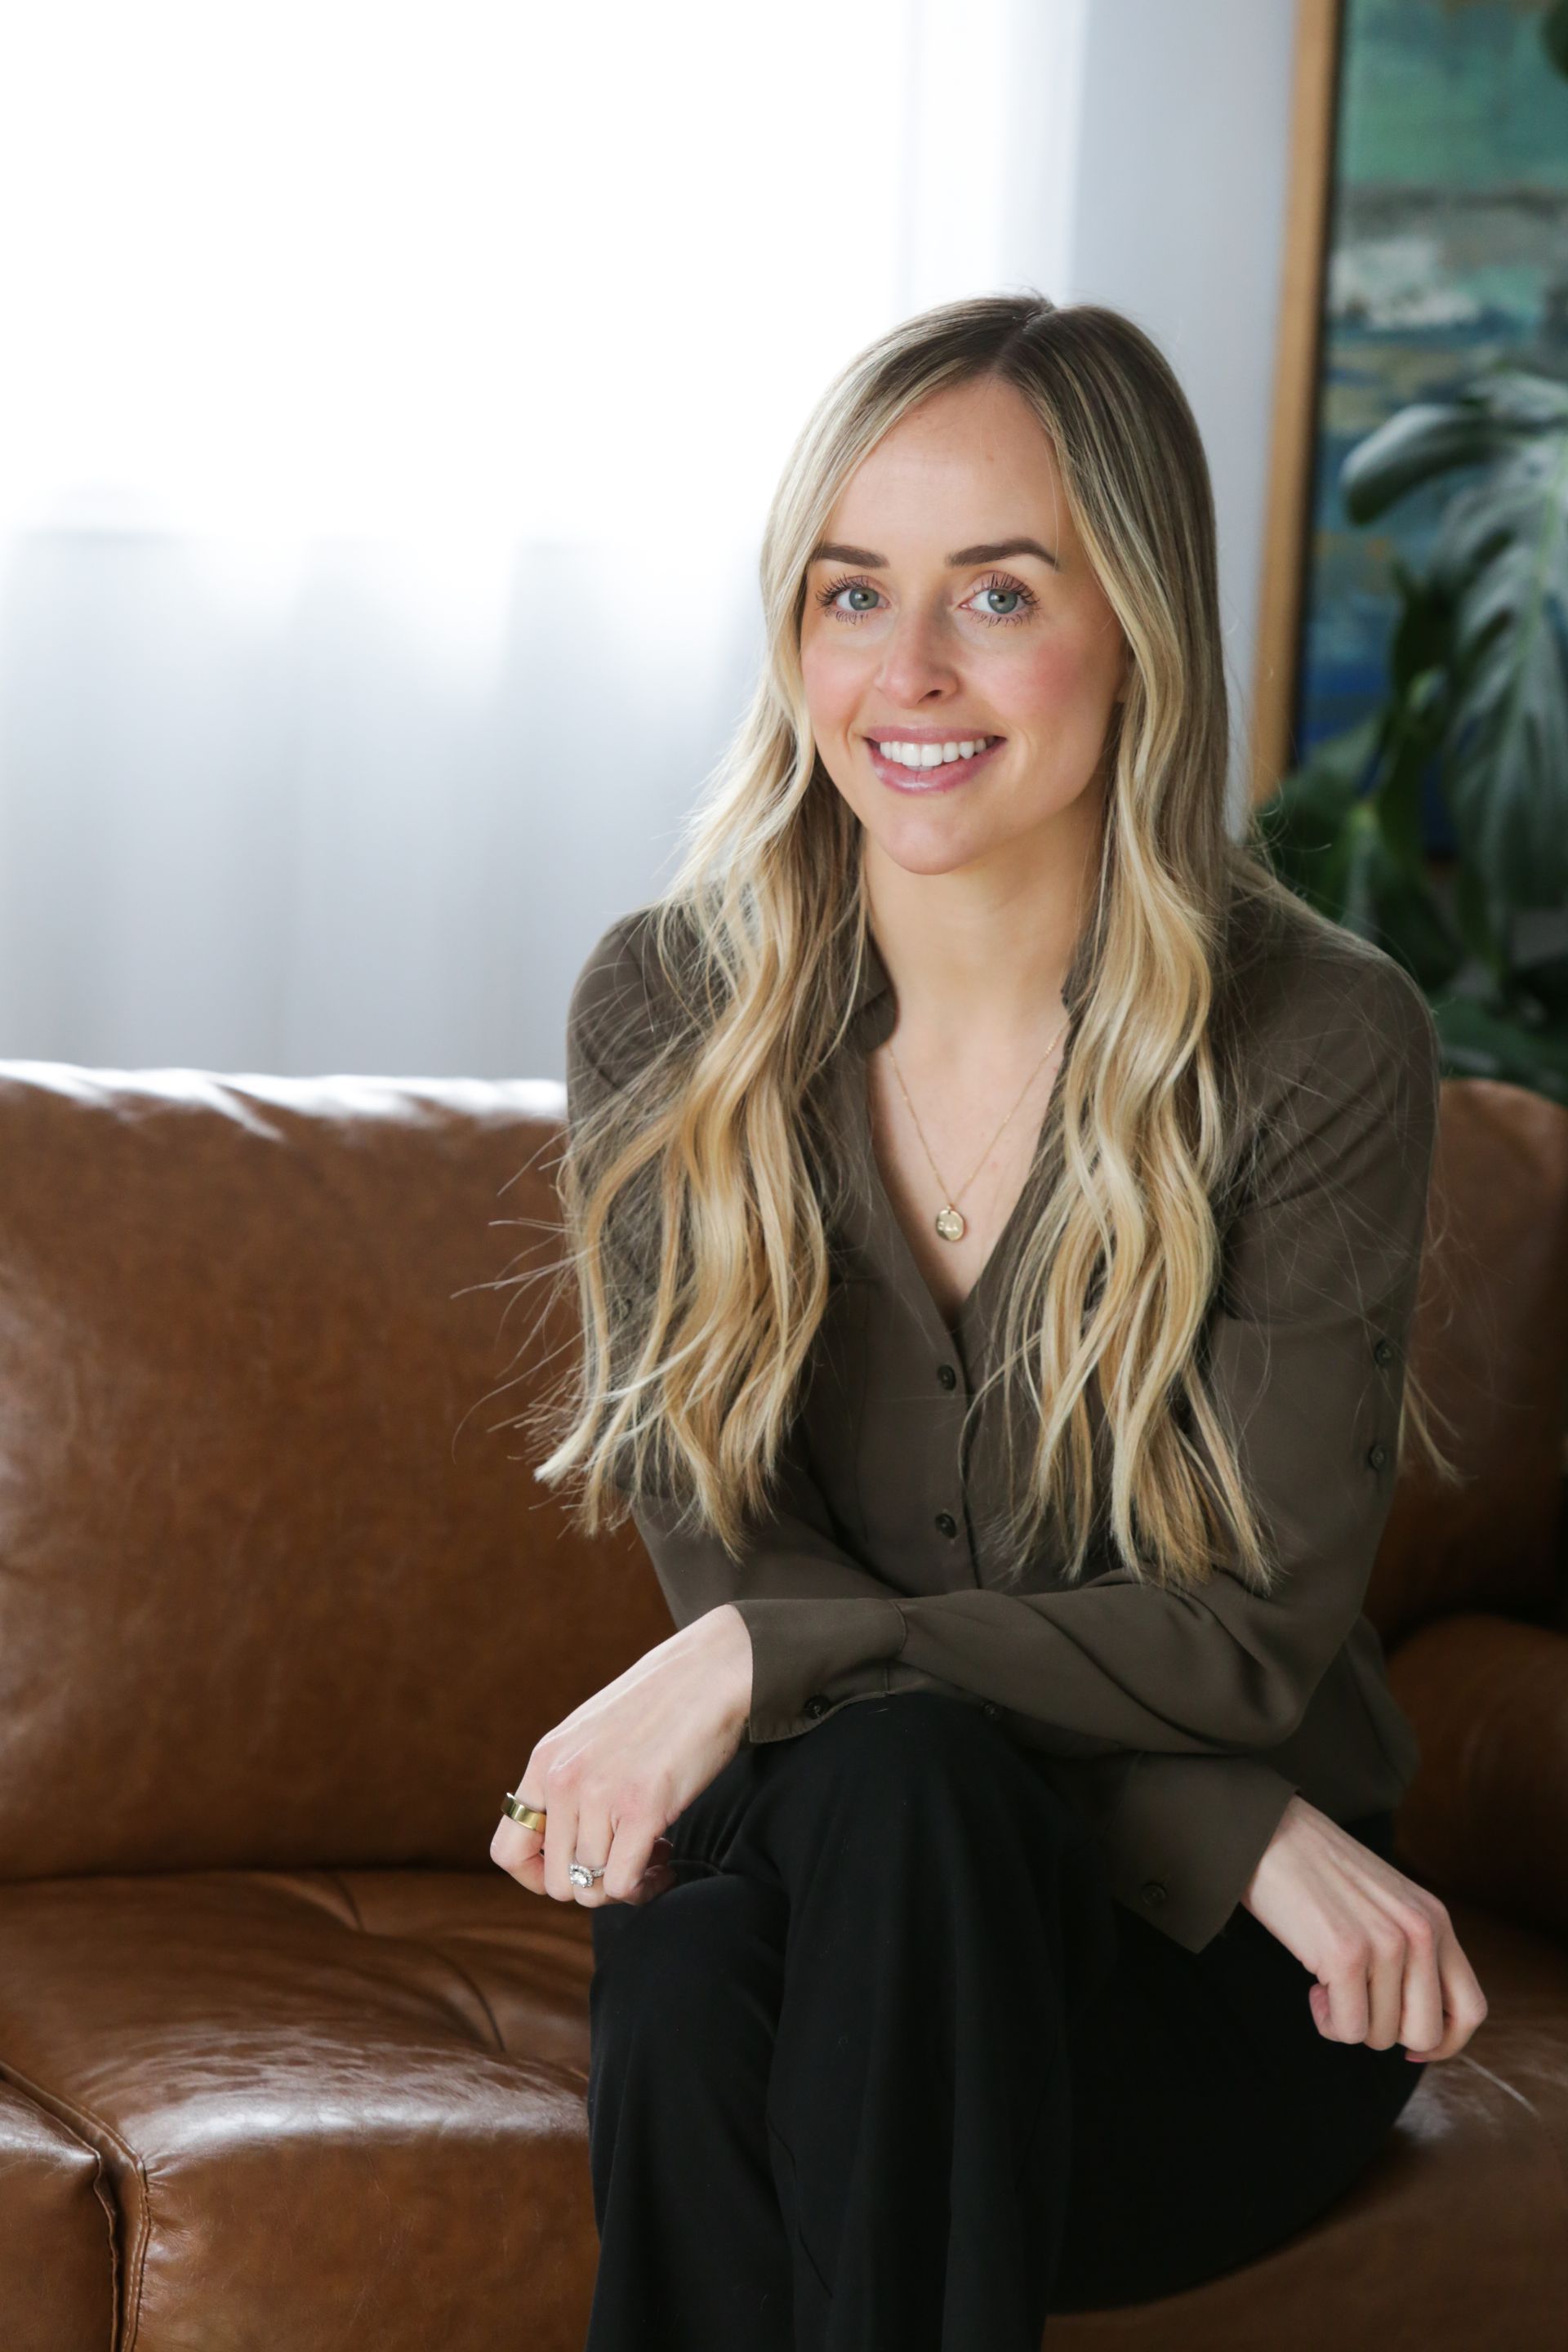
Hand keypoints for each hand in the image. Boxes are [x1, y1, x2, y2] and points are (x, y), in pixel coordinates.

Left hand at [489, 1602, 752, 1907]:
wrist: (708, 1672)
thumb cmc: (659, 1705)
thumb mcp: (589, 1737)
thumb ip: (569, 1781)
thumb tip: (566, 1842)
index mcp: (545, 1762)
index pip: (506, 1850)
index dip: (536, 1876)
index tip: (575, 1867)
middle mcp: (563, 1780)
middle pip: (555, 1881)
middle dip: (592, 1883)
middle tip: (624, 1859)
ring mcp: (600, 1794)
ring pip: (591, 1888)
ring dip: (624, 1884)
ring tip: (652, 1853)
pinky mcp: (642, 1807)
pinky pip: (623, 1882)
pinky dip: (645, 1885)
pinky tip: (666, 1857)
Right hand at [1241, 1794, 1486, 2061]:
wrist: (1268, 1831)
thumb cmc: (1318, 1871)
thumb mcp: (1387, 1903)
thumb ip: (1413, 1949)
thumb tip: (1417, 2028)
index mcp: (1435, 1919)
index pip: (1471, 2009)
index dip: (1444, 2041)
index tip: (1408, 2046)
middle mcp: (1420, 1931)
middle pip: (1426, 2033)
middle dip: (1385, 2032)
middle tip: (1354, 2001)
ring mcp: (1385, 1943)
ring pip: (1382, 2036)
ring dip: (1349, 2023)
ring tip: (1327, 1984)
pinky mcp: (1346, 1954)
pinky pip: (1348, 2029)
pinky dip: (1327, 2021)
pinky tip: (1313, 1988)